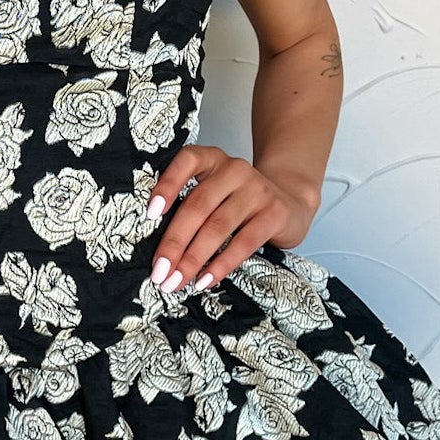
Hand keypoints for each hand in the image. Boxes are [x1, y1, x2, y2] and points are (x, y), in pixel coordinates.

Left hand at [144, 145, 316, 293]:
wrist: (290, 202)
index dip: (167, 185)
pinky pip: (243, 243)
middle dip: (174, 242)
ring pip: (217, 227)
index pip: (187, 161)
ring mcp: (257, 190)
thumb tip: (158, 248)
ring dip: (193, 259)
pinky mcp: (274, 213)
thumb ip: (190, 205)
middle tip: (159, 270)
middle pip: (198, 206)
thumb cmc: (239, 202)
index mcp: (212, 159)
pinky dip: (221, 265)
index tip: (150, 213)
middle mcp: (234, 169)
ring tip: (177, 281)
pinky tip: (205, 280)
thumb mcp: (215, 192)